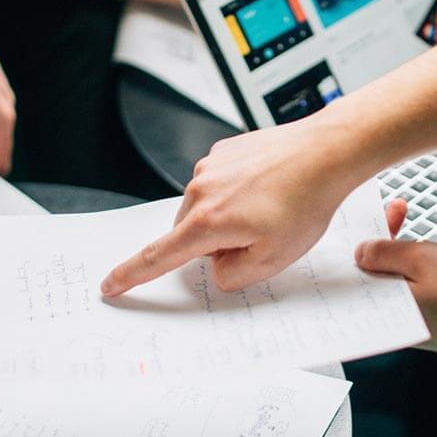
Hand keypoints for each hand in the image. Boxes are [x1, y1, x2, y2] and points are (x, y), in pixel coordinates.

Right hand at [101, 112, 361, 295]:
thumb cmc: (305, 202)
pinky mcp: (223, 151)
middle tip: (259, 239)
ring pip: (205, 208)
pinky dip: (236, 193)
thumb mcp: (272, 260)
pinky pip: (219, 184)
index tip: (110, 284)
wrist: (326, 153)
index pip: (158, 257)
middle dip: (214, 244)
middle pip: (189, 234)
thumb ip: (233, 274)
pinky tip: (267, 189)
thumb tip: (216, 266)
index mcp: (206, 222)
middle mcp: (200, 190)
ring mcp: (210, 167)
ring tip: (269, 209)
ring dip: (227, 217)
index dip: (131, 274)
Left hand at [354, 200, 436, 356]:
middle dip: (385, 238)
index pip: (357, 267)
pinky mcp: (428, 323)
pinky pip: (412, 292)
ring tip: (418, 232)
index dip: (364, 235)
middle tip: (398, 211)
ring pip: (395, 280)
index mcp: (383, 305)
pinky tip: (431, 257)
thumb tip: (362, 252)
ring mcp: (410, 323)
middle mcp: (392, 319)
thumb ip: (385, 253)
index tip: (376, 214)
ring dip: (402, 252)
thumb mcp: (422, 259)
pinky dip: (417, 271)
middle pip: (375, 271)